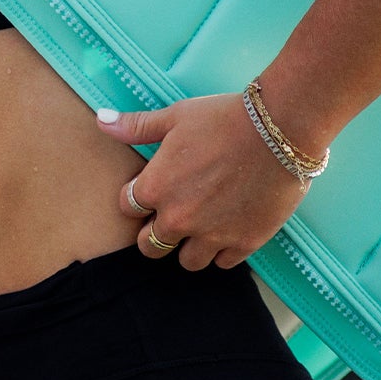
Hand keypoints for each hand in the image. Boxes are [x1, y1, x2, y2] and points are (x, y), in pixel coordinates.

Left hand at [95, 93, 308, 270]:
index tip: (153, 189)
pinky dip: (223, 249)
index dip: (138, 198)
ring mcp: (211, 235)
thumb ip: (136, 126)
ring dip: (189, 246)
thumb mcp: (176, 116)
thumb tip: (101, 121)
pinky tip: (230, 226)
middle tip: (175, 213)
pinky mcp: (244, 243)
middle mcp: (179, 218)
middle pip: (150, 247)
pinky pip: (222, 263)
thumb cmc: (223, 118)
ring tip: (203, 223)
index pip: (128, 208)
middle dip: (156, 233)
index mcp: (156, 188)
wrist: (279, 130)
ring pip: (187, 262)